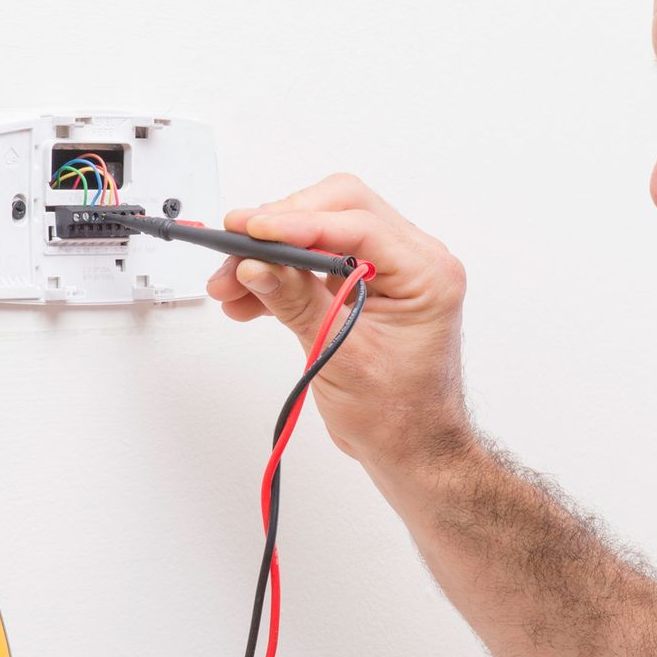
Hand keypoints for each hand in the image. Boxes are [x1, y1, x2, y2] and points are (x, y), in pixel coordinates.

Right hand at [207, 172, 473, 469]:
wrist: (411, 448)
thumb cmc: (398, 414)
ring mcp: (391, 269)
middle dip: (281, 226)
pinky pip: (318, 258)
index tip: (250, 230)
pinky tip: (248, 296)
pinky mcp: (366, 282)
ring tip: (230, 284)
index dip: (298, 223)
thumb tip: (256, 265)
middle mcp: (415, 261)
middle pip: (340, 209)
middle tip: (235, 249)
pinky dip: (281, 272)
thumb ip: (296, 303)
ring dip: (273, 251)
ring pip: (323, 229)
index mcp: (426, 273)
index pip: (357, 224)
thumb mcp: (340, 357)